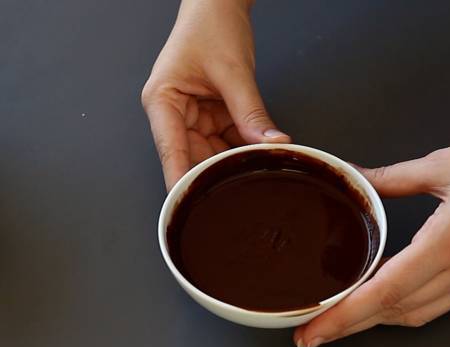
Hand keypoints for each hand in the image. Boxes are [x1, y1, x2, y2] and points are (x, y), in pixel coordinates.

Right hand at [141, 0, 289, 190]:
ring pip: (213, 153)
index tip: (193, 208)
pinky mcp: (211, 116)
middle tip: (242, 191)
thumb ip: (250, 112)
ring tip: (256, 174)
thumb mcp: (233, 71)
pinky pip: (227, 141)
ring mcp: (193, 117)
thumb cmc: (210, 25)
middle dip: (217, 174)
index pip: (171, 152)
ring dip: (234, 162)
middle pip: (192, 158)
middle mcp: (173, 114)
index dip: (182, 182)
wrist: (219, 4)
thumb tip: (271, 145)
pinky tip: (259, 157)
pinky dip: (243, 148)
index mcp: (162, 101)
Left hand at [295, 117, 449, 346]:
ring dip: (374, 321)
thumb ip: (392, 177)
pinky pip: (435, 305)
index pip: (385, 291)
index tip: (313, 329)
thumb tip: (357, 176)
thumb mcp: (446, 164)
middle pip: (394, 313)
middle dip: (347, 328)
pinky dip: (402, 309)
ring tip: (339, 320)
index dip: (344, 315)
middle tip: (309, 335)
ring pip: (415, 315)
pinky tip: (382, 301)